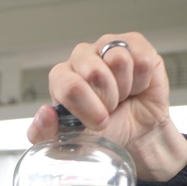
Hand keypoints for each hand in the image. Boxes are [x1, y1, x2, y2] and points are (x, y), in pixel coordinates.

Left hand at [27, 32, 186, 180]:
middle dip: (108, 99)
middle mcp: (81, 57)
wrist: (136, 133)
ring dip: (125, 88)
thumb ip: (44, 132)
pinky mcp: (133, 43)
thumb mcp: (67, 142)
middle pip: (94, 73)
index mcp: (61, 77)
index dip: (88, 108)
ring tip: (123, 95)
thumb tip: (44, 113)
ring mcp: (107, 46)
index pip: (70, 87)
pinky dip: (142, 81)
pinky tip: (136, 86)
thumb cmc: (102, 132)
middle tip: (110, 108)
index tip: (98, 121)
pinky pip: (142, 60)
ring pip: (119, 61)